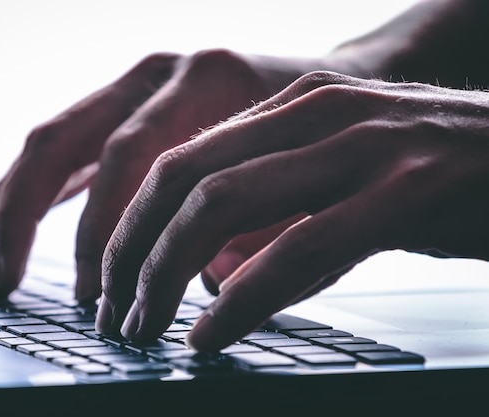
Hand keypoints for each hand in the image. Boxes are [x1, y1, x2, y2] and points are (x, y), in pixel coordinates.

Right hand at [0, 49, 324, 298]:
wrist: (332, 80)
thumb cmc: (319, 131)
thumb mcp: (299, 170)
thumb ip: (255, 224)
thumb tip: (201, 285)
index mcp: (203, 79)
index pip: (131, 157)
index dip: (104, 230)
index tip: (95, 296)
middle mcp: (156, 73)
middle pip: (62, 140)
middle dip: (23, 220)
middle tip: (2, 286)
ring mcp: (132, 86)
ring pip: (45, 145)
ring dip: (3, 212)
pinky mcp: (120, 110)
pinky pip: (56, 153)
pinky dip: (20, 199)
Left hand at [99, 71, 488, 351]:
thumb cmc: (440, 173)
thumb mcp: (344, 175)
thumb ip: (280, 208)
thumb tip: (216, 267)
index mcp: (294, 108)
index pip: (180, 161)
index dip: (130, 223)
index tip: (111, 278)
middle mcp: (317, 115)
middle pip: (184, 180)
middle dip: (131, 252)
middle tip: (113, 312)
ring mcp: (362, 146)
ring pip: (224, 206)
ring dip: (167, 277)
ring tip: (144, 329)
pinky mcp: (408, 192)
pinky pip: (299, 249)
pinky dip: (243, 299)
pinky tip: (210, 334)